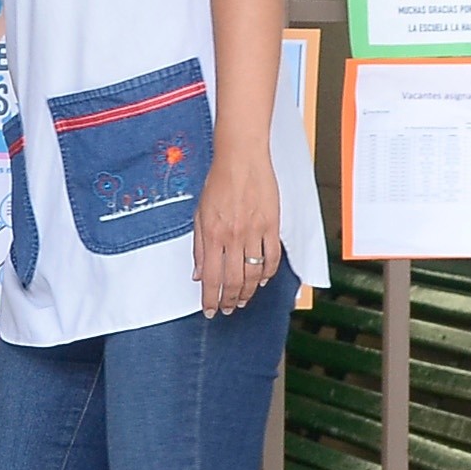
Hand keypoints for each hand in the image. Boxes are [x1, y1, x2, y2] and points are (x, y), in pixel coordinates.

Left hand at [192, 144, 282, 315]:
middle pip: (234, 280)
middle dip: (229, 300)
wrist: (241, 159)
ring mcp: (255, 232)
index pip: (211, 278)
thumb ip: (199, 247)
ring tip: (243, 300)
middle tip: (228, 309)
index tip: (210, 310)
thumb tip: (198, 274)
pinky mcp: (272, 226)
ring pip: (254, 273)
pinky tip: (262, 280)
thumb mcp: (199, 215)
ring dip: (248, 291)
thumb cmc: (218, 183)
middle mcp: (233, 237)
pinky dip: (268, 273)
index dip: (211, 299)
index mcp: (213, 235)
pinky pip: (272, 257)